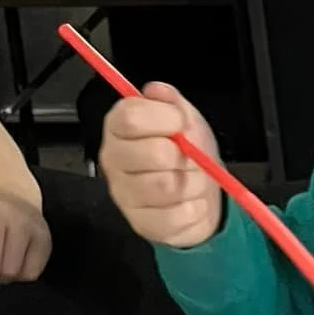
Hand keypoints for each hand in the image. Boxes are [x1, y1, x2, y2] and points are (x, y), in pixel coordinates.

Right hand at [99, 81, 221, 248]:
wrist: (199, 194)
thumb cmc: (187, 153)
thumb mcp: (185, 119)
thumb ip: (171, 101)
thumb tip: (156, 91)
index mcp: (119, 128)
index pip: (131, 117)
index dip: (164, 118)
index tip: (181, 121)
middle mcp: (114, 160)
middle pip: (154, 153)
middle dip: (185, 155)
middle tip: (189, 158)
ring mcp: (124, 195)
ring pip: (168, 186)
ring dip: (193, 183)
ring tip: (191, 180)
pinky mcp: (141, 224)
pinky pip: (178, 215)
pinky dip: (195, 209)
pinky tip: (190, 203)